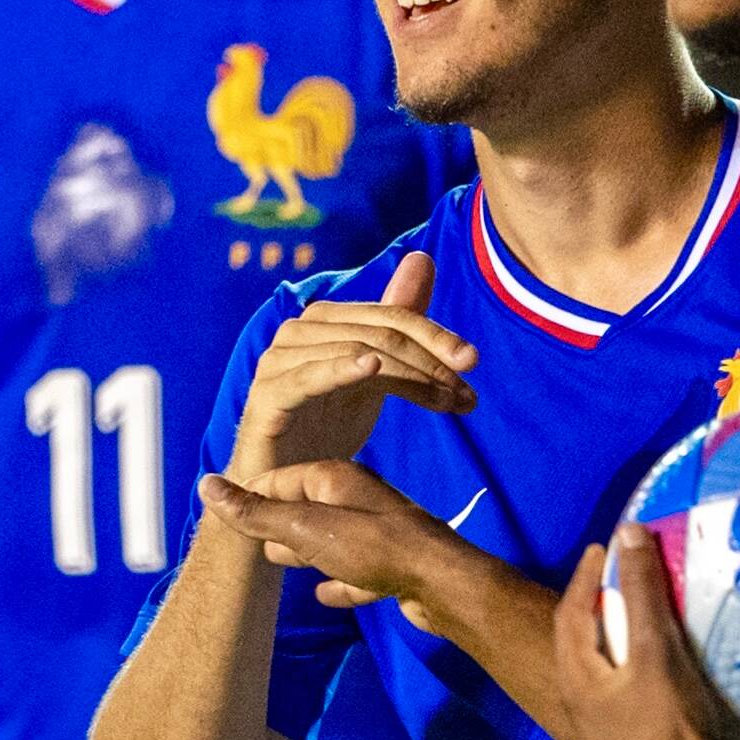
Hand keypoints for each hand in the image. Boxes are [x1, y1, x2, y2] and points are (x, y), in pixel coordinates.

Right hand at [199, 458, 456, 618]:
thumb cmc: (374, 548)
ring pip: (331, 540)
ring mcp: (378, 534)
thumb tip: (208, 485)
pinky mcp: (393, 569)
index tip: (228, 515)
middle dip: (280, 522)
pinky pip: (357, 573)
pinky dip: (340, 582)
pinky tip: (327, 594)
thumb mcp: (306, 528)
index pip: (279, 478)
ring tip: (285, 561)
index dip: (252, 496)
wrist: (443, 583)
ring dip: (309, 551)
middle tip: (254, 539)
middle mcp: (357, 499)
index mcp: (335, 478)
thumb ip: (258, 513)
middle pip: (306, 508)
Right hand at [228, 251, 476, 477]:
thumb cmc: (326, 425)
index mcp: (326, 320)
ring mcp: (278, 362)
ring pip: (355, 353)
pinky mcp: (266, 397)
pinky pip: (306, 377)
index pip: (391, 316)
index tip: (473, 363)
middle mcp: (299, 332)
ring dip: (410, 378)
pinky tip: (371, 368)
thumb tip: (422, 257)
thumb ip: (397, 319)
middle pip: (379, 334)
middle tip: (467, 394)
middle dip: (430, 362)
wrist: (282, 482)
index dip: (435, 335)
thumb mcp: (374, 372)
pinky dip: (340, 368)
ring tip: (446, 404)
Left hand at [545, 523, 739, 739]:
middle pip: (579, 649)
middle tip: (620, 584)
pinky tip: (658, 685)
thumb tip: (628, 532)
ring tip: (639, 627)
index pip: (571, 614)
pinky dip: (633, 681)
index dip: (587, 577)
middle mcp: (580, 711)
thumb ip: (642, 592)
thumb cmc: (667, 726)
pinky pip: (621, 705)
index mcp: (577, 681)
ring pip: (599, 681)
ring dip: (614, 650)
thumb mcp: (655, 651)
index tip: (605, 549)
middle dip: (596, 613)